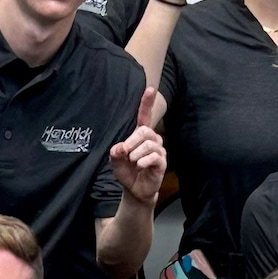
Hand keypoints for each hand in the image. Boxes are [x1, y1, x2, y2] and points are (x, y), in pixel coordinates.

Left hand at [108, 88, 165, 206]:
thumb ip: (115, 153)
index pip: (145, 116)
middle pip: (144, 130)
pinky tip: (140, 165)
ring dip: (136, 153)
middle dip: (131, 141)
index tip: (150, 88)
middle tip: (125, 153)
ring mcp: (159, 151)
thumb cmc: (127, 172)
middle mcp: (152, 140)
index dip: (146, 102)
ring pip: (149, 143)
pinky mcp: (162, 162)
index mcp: (140, 135)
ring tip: (132, 162)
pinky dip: (144, 160)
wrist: (135, 190)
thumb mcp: (115, 162)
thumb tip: (120, 148)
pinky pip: (155, 156)